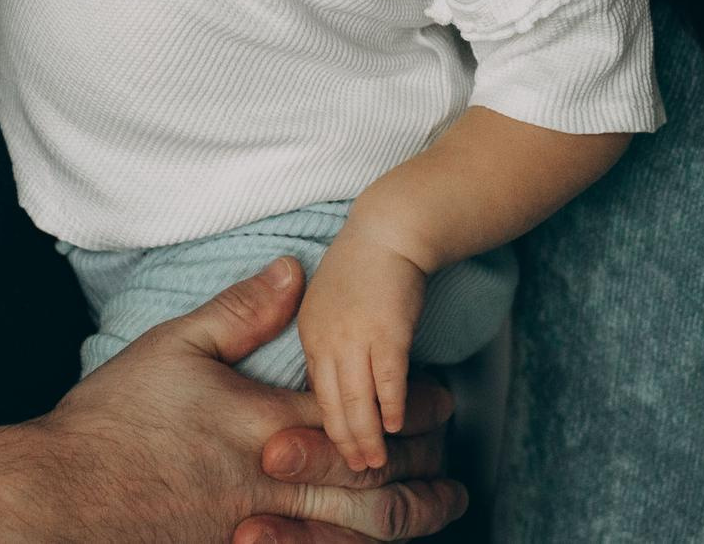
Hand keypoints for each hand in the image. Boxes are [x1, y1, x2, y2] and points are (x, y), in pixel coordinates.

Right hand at [27, 256, 463, 543]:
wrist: (58, 503)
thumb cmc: (112, 424)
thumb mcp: (173, 347)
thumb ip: (241, 312)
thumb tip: (294, 272)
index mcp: (265, 423)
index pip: (362, 411)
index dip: (410, 406)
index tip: (441, 398)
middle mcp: (274, 483)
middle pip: (375, 481)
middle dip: (426, 469)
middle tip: (454, 460)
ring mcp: (260, 532)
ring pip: (357, 534)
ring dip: (408, 520)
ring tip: (439, 510)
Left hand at [299, 231, 431, 471]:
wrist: (390, 230)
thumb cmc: (364, 265)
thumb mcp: (327, 302)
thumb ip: (326, 341)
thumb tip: (330, 380)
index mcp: (309, 332)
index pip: (312, 392)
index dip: (323, 426)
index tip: (332, 452)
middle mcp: (325, 338)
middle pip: (330, 404)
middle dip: (341, 443)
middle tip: (352, 473)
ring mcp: (355, 336)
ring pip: (355, 401)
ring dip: (365, 436)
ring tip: (374, 463)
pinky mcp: (387, 333)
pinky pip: (387, 383)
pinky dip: (390, 409)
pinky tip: (395, 427)